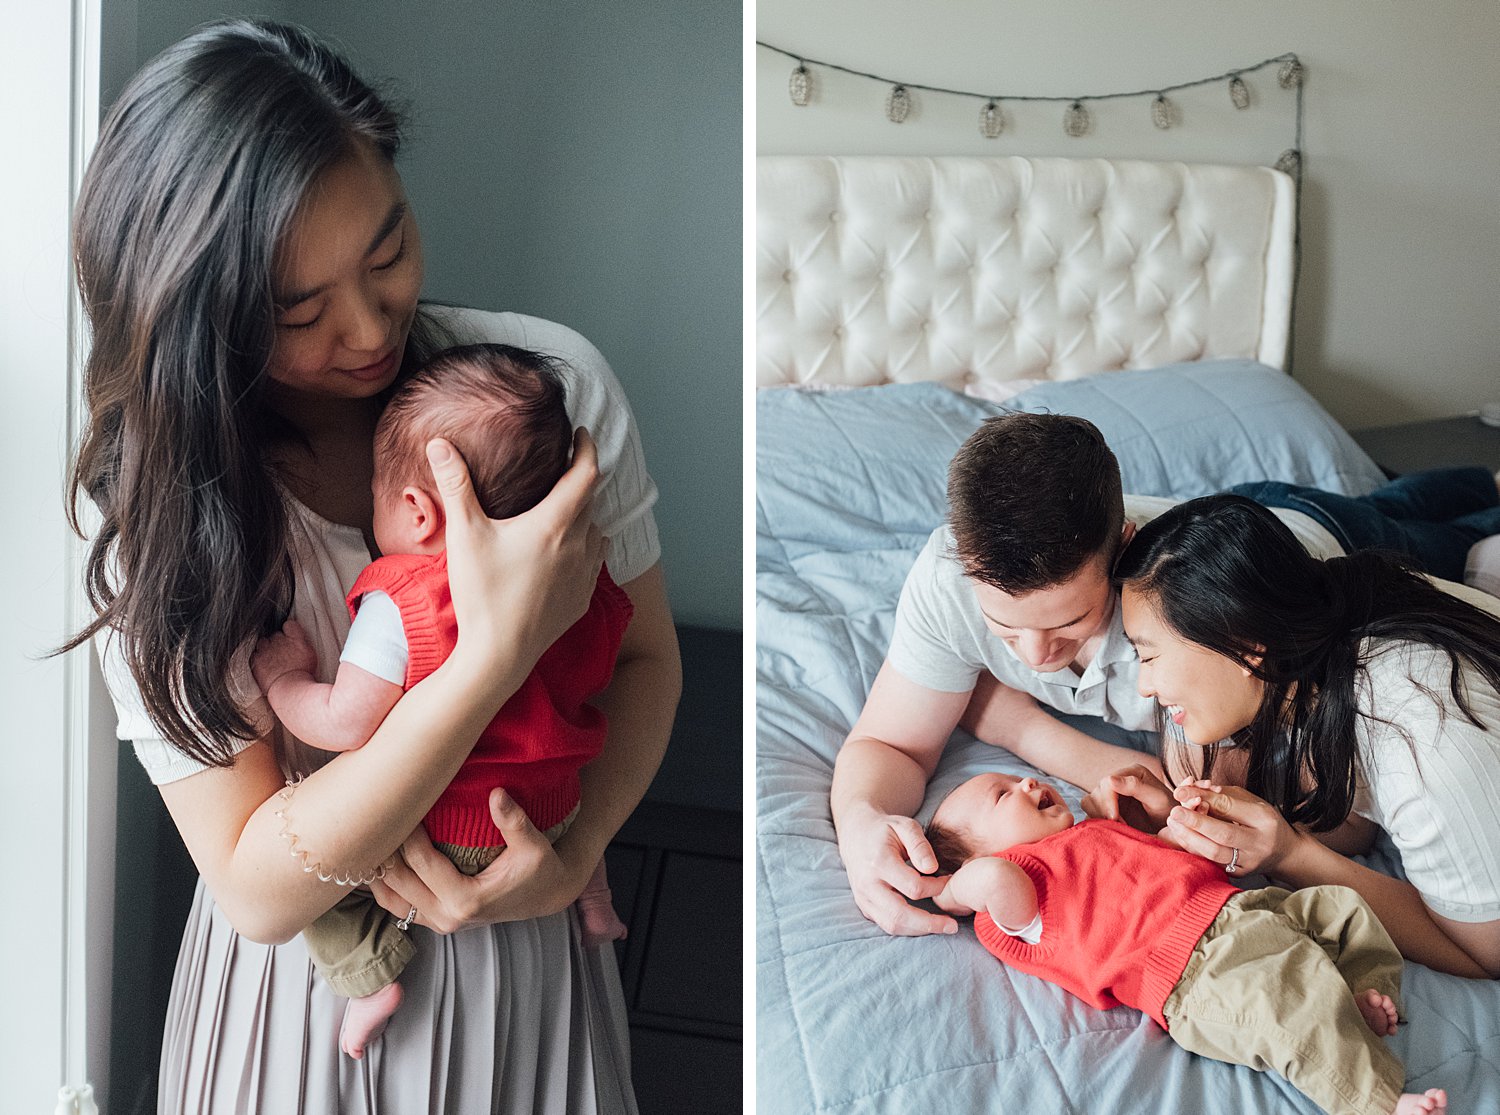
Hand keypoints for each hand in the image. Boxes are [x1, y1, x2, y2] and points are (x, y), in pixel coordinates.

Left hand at [250, 619, 317, 694]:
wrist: (290, 689)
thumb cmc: (304, 676)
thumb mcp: (311, 655)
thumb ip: (303, 642)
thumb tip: (300, 638)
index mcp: (295, 638)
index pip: (289, 625)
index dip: (289, 630)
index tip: (290, 635)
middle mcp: (279, 641)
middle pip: (275, 634)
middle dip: (278, 641)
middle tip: (284, 652)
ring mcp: (266, 650)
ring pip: (263, 642)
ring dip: (266, 647)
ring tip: (272, 659)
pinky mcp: (257, 660)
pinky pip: (255, 654)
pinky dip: (258, 657)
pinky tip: (265, 665)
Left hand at [369, 789, 588, 933]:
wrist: (544, 896)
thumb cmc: (540, 870)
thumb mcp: (534, 845)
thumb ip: (514, 821)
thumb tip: (496, 793)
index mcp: (466, 900)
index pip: (421, 862)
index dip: (407, 832)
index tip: (402, 802)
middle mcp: (446, 917)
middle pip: (397, 880)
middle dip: (385, 847)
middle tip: (379, 812)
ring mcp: (437, 923)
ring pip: (389, 897)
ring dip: (379, 868)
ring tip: (371, 834)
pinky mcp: (434, 921)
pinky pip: (396, 904)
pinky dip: (384, 883)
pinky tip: (379, 858)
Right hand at [426, 431, 606, 671]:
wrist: (498, 655)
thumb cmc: (481, 593)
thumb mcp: (465, 534)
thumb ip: (455, 485)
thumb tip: (440, 443)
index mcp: (555, 524)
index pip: (586, 473)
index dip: (587, 448)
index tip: (581, 434)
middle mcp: (579, 545)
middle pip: (591, 500)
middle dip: (581, 479)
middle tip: (566, 466)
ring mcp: (584, 574)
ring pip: (596, 532)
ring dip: (586, 515)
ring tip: (567, 507)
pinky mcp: (582, 599)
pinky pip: (594, 562)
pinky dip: (587, 547)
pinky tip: (569, 550)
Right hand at [836, 806, 954, 936]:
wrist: (856, 835)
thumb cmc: (885, 830)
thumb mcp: (904, 826)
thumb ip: (920, 845)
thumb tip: (933, 869)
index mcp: (879, 862)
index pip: (913, 887)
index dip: (936, 888)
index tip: (948, 881)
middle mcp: (868, 884)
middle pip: (900, 915)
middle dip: (930, 924)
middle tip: (953, 926)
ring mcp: (863, 898)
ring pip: (892, 925)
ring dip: (919, 930)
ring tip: (942, 927)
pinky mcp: (864, 906)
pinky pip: (886, 924)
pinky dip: (907, 928)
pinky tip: (924, 922)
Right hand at [1080, 764, 1175, 833]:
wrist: (1174, 828)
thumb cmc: (1169, 812)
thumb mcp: (1157, 799)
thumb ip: (1135, 787)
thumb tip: (1109, 778)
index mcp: (1132, 773)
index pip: (1107, 782)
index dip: (1107, 800)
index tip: (1114, 818)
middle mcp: (1119, 780)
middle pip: (1097, 791)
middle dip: (1104, 810)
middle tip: (1118, 825)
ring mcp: (1111, 793)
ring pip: (1090, 801)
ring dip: (1099, 815)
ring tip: (1117, 826)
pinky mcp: (1107, 807)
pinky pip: (1091, 812)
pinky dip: (1097, 820)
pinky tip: (1111, 828)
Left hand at [1165, 781, 1303, 876]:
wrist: (1284, 852)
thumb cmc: (1262, 821)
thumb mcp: (1249, 801)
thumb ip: (1221, 794)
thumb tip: (1189, 790)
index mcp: (1263, 818)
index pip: (1229, 806)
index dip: (1202, 797)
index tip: (1180, 791)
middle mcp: (1258, 843)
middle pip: (1223, 833)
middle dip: (1195, 822)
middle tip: (1174, 812)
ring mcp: (1249, 861)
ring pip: (1215, 853)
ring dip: (1189, 838)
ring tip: (1173, 824)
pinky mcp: (1239, 873)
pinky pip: (1212, 862)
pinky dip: (1194, 849)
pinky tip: (1182, 836)